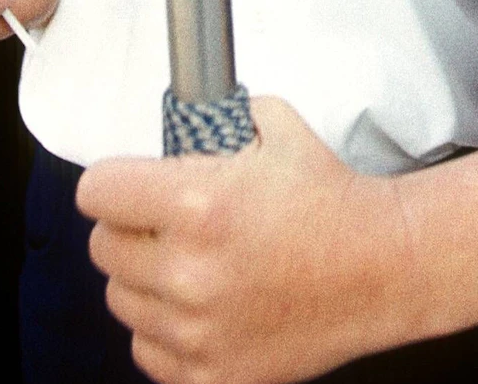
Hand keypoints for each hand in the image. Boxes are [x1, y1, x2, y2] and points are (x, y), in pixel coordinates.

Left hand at [78, 99, 419, 383]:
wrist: (380, 268)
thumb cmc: (331, 200)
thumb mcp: (276, 127)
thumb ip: (218, 119)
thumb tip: (182, 121)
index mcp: (199, 205)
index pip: (97, 192)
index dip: (112, 182)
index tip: (124, 185)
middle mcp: (188, 272)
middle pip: (103, 248)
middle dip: (130, 227)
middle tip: (167, 221)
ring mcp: (197, 331)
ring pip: (121, 301)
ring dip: (146, 279)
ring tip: (192, 262)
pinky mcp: (211, 374)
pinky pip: (147, 350)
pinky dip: (165, 329)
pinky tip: (201, 305)